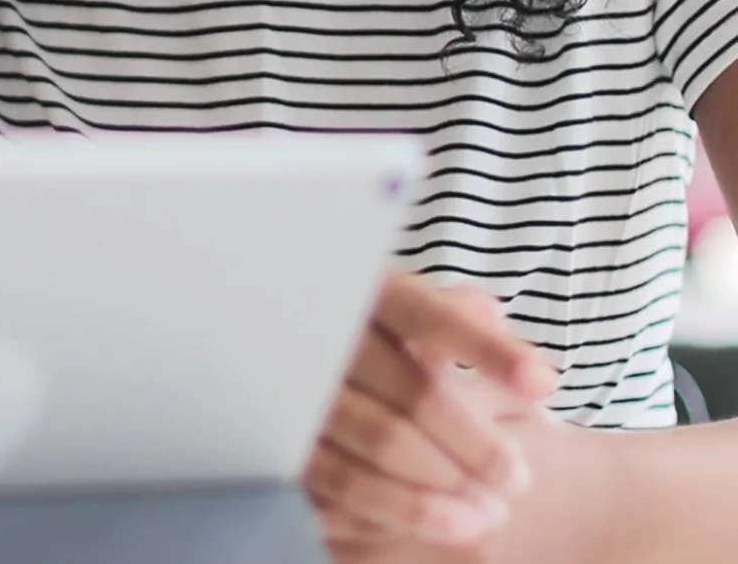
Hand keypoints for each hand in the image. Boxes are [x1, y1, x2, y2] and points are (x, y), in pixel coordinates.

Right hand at [306, 273, 558, 554]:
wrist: (283, 355)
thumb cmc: (363, 334)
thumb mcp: (401, 310)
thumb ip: (451, 314)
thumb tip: (489, 313)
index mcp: (363, 292)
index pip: (429, 317)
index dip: (489, 351)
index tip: (544, 386)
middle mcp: (322, 332)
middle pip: (412, 395)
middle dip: (475, 446)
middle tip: (516, 479)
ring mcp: (293, 388)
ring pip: (378, 445)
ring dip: (442, 489)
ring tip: (485, 516)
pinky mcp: (273, 439)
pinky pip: (334, 485)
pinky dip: (392, 510)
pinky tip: (434, 525)